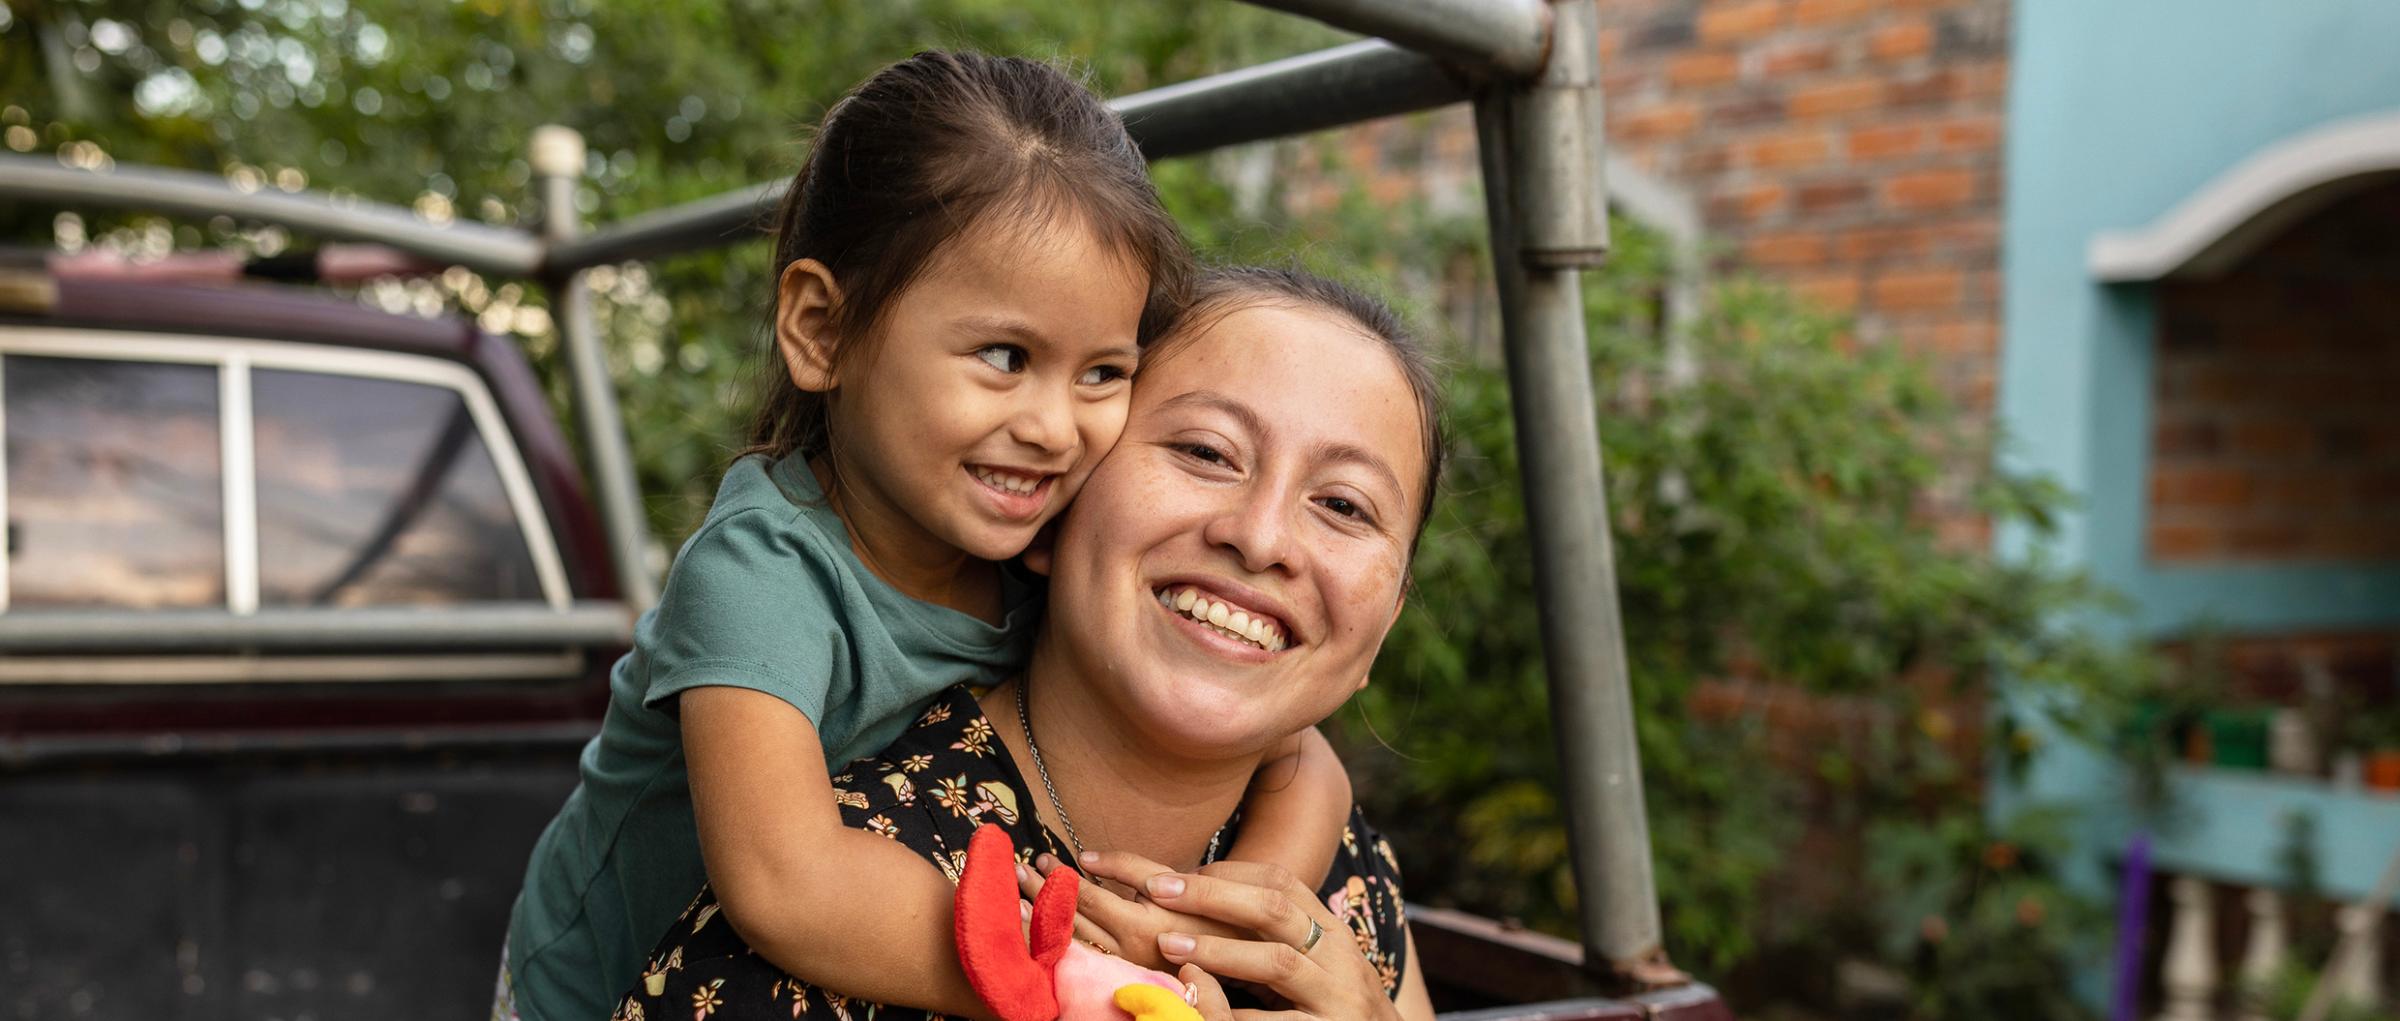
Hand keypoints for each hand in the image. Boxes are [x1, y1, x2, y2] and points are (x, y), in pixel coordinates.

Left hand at [1017, 851, 1252, 971]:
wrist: (1240, 960)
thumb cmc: (1213, 914)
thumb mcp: (1180, 883)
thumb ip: (1133, 870)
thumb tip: (1088, 859)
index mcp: (1147, 923)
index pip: (1094, 893)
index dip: (1067, 874)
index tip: (1049, 857)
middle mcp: (1132, 949)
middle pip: (1076, 915)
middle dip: (1044, 890)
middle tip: (1020, 868)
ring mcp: (1125, 967)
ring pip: (1072, 939)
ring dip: (1041, 915)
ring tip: (1017, 894)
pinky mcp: (1124, 977)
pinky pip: (1081, 959)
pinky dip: (1055, 941)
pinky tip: (1037, 928)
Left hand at [1150, 861, 1400, 1020]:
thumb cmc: (1333, 1005)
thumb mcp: (1317, 964)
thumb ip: (1276, 936)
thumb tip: (1204, 899)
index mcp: (1332, 932)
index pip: (1281, 882)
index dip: (1228, 872)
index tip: (1178, 873)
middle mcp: (1339, 958)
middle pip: (1275, 910)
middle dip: (1212, 896)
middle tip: (1158, 889)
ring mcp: (1336, 998)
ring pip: (1276, 963)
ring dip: (1218, 950)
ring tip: (1170, 945)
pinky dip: (1236, 1013)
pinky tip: (1202, 1001)